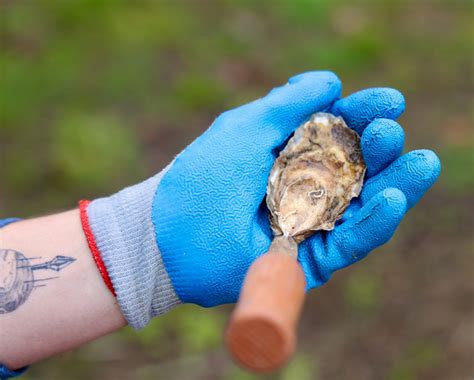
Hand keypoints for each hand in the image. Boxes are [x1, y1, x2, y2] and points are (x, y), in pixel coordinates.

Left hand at [153, 71, 440, 305]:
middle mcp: (305, 189)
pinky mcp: (311, 259)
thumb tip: (331, 80)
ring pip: (363, 206)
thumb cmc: (202, 177)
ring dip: (393, 184)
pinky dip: (374, 222)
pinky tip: (393, 198)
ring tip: (419, 163)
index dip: (363, 116)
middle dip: (379, 149)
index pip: (338, 133)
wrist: (170, 236)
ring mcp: (310, 225)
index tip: (389, 101)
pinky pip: (350, 242)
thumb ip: (287, 104)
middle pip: (356, 169)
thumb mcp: (245, 128)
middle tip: (391, 132)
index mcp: (290, 155)